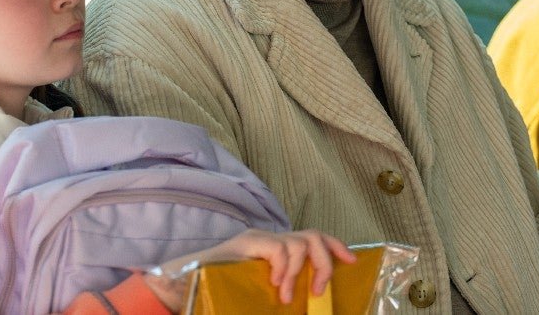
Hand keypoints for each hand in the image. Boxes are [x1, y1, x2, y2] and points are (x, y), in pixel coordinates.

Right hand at [143, 229, 355, 308]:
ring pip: (299, 242)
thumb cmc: (222, 291)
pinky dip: (284, 268)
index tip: (352, 261)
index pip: (314, 237)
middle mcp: (270, 238)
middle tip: (319, 290)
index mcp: (276, 249)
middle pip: (314, 236)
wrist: (186, 285)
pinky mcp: (248, 242)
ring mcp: (259, 238)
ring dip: (300, 272)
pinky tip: (275, 285)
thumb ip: (284, 289)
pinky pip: (279, 248)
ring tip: (286, 295)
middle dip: (325, 262)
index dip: (337, 247)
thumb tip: (309, 301)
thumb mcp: (263, 292)